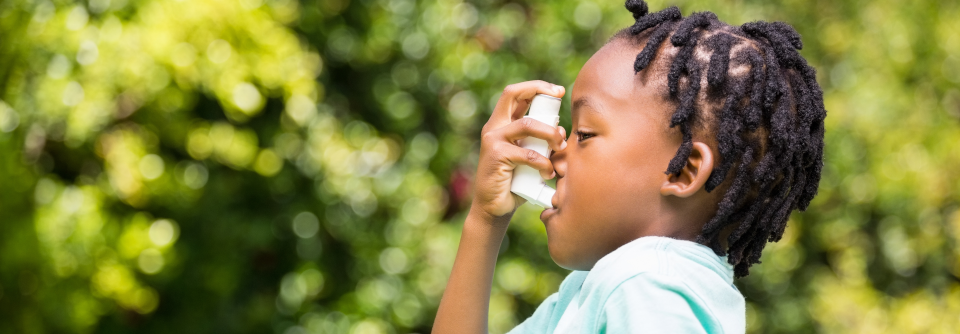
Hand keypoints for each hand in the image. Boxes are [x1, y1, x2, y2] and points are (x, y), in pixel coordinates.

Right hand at [472, 80, 567, 220]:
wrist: (495, 208)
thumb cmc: (515, 183)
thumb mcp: (530, 157)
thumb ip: (541, 142)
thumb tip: (562, 129)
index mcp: (501, 124)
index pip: (515, 94)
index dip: (536, 86)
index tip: (559, 91)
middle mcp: (494, 127)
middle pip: (512, 94)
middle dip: (539, 90)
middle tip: (559, 97)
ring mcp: (493, 140)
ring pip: (528, 124)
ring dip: (550, 133)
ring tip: (561, 146)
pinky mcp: (496, 156)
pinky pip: (527, 153)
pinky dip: (543, 163)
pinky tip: (548, 173)